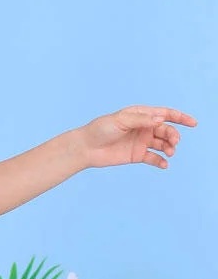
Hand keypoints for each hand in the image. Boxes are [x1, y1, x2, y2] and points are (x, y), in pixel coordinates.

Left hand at [76, 105, 196, 169]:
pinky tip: (164, 164)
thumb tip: (160, 119)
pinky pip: (153, 158)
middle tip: (174, 143)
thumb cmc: (101, 129)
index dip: (180, 118)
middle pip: (165, 130)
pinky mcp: (137, 155)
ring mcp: (141, 141)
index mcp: (141, 115)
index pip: (165, 114)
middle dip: (173, 136)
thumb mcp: (121, 120)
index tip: (193, 123)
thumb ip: (141, 119)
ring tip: (169, 152)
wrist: (86, 148)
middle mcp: (143, 127)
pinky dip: (160, 161)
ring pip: (162, 144)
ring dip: (169, 148)